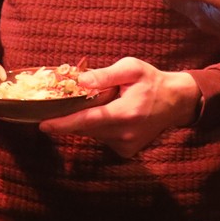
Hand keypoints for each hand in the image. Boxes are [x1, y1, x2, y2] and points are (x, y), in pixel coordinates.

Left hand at [40, 57, 199, 157]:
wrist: (176, 102)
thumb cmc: (151, 81)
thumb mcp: (130, 68)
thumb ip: (105, 75)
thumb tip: (80, 81)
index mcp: (125, 112)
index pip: (88, 121)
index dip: (64, 123)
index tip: (43, 125)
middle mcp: (124, 133)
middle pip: (86, 128)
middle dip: (73, 116)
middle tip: (67, 102)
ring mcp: (126, 146)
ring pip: (93, 134)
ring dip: (88, 120)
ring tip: (103, 103)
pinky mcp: (126, 151)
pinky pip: (102, 139)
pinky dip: (100, 128)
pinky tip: (112, 115)